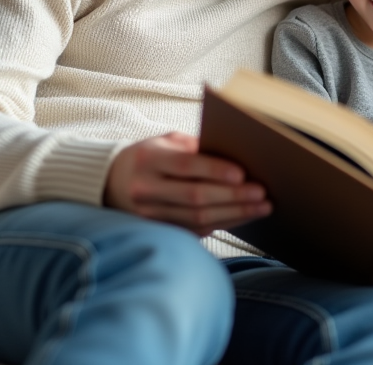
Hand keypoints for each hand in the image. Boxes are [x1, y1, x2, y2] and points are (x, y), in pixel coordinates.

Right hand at [104, 131, 270, 235]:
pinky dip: (224, 223)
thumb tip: (234, 154)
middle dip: (232, 196)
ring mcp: (150, 214)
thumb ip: (194, 146)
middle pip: (195, 196)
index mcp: (149, 160)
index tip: (242, 174)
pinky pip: (196, 230)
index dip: (215, 171)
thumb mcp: (165, 141)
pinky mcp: (160, 230)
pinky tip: (244, 216)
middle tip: (261, 192)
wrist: (110, 183)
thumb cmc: (149, 156)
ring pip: (198, 218)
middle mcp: (146, 190)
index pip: (186, 166)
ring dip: (235, 214)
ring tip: (262, 207)